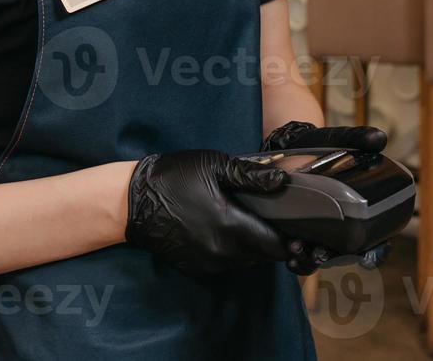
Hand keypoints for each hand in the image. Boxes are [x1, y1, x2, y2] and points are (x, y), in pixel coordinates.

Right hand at [124, 150, 293, 276]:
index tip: (300, 229)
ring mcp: (208, 263)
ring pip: (247, 261)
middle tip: (278, 220)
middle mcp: (222, 253)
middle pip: (265, 256)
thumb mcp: (214, 165)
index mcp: (230, 227)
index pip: (276, 246)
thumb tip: (283, 181)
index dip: (293, 240)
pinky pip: (228, 263)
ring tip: (253, 221)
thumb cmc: (173, 177)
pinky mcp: (197, 268)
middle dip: (276, 242)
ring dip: (255, 245)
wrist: (131, 202)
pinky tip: (227, 228)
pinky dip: (235, 250)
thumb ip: (251, 175)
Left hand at [261, 121, 388, 274]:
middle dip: (337, 258)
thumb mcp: (338, 138)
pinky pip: (304, 254)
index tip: (368, 257)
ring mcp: (322, 230)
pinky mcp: (301, 231)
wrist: (289, 145)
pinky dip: (300, 261)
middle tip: (321, 254)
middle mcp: (344, 225)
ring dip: (313, 262)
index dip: (377, 251)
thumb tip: (379, 138)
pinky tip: (291, 259)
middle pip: (348, 254)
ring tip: (299, 252)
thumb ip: (358, 138)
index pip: (378, 238)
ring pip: (324, 257)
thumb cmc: (320, 145)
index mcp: (361, 209)